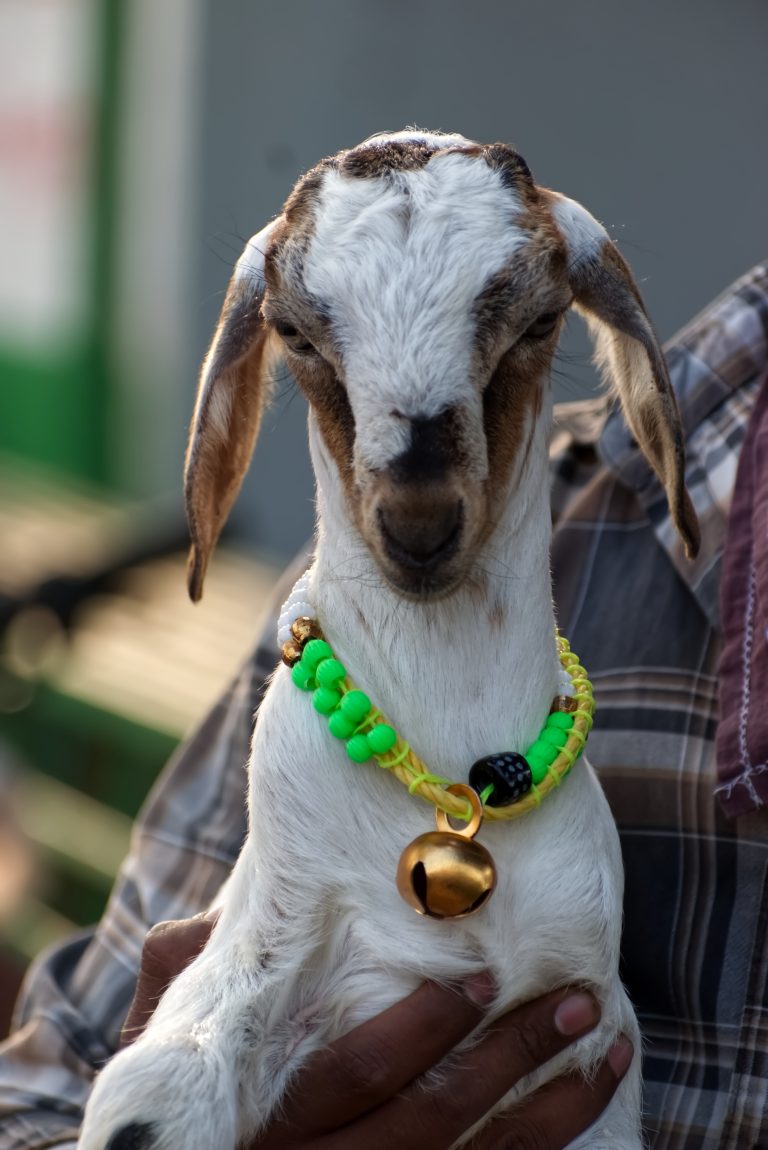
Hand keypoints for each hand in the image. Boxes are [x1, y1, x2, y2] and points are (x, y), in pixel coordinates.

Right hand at [123, 916, 632, 1149]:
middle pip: (437, 1119)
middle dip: (514, 1060)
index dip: (428, 1025)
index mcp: (272, 1118)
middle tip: (578, 1002)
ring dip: (555, 1110)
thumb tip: (205, 920)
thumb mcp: (174, 1046)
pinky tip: (586, 1105)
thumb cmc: (184, 1102)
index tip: (483, 977)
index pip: (363, 1071)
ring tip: (610, 1046)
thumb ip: (183, 981)